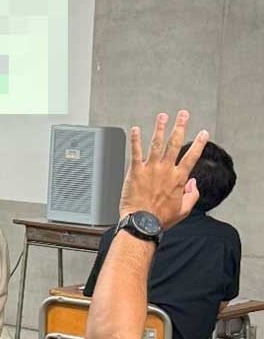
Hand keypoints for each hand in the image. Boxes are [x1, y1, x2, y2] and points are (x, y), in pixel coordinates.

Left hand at [119, 111, 208, 230]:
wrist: (141, 223)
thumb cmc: (160, 219)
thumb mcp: (184, 210)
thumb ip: (192, 195)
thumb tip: (194, 183)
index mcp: (178, 178)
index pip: (192, 156)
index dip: (199, 143)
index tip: (204, 133)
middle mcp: (165, 170)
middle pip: (175, 144)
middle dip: (180, 127)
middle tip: (183, 114)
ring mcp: (150, 169)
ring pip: (156, 144)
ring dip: (160, 128)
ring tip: (163, 116)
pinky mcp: (135, 171)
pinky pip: (135, 152)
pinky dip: (135, 140)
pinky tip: (135, 129)